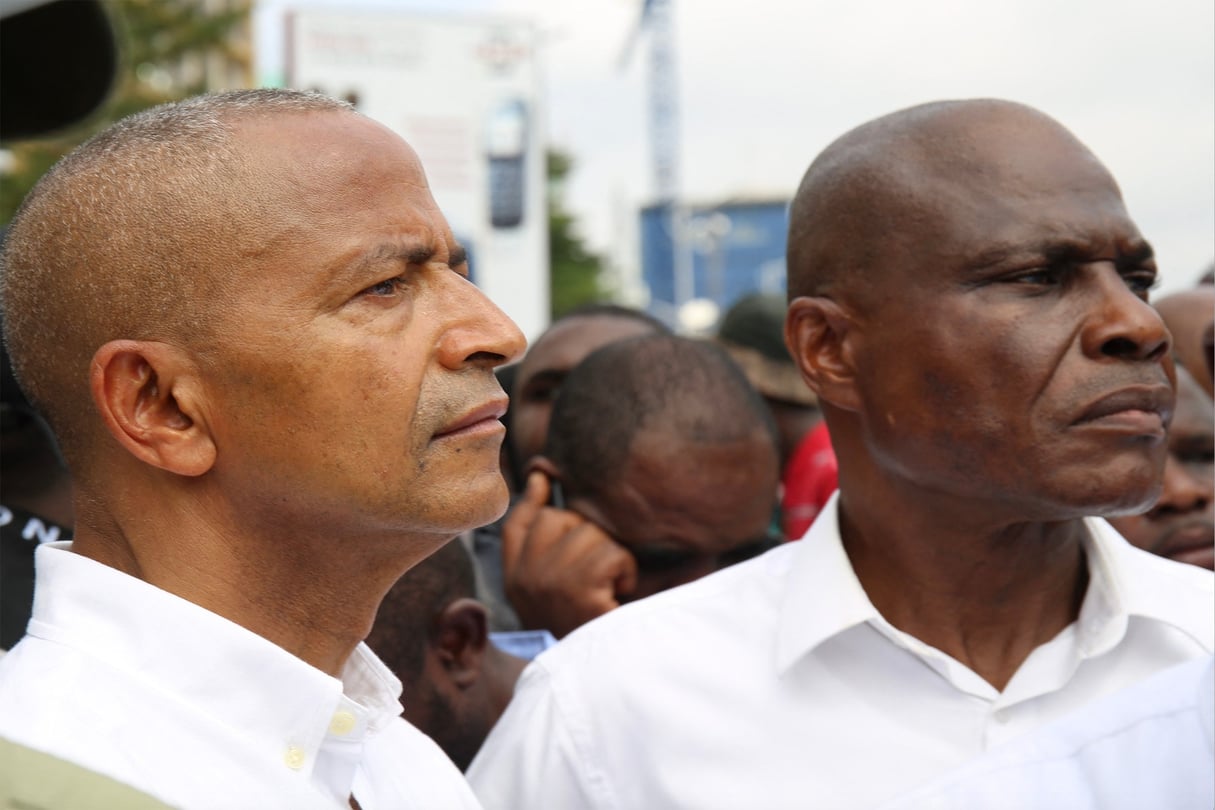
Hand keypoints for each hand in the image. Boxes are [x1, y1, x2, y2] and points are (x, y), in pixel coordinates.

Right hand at [501, 471, 637, 637]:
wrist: (601, 673)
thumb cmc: (584, 619)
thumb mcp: (553, 579)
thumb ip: (540, 530)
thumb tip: (538, 475)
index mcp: (514, 577)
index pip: (516, 524)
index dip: (531, 498)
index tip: (545, 476)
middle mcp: (525, 580)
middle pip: (558, 519)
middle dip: (587, 535)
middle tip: (598, 570)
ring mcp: (549, 584)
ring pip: (589, 533)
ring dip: (611, 553)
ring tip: (611, 583)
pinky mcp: (579, 592)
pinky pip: (611, 553)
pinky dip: (626, 569)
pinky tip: (619, 592)